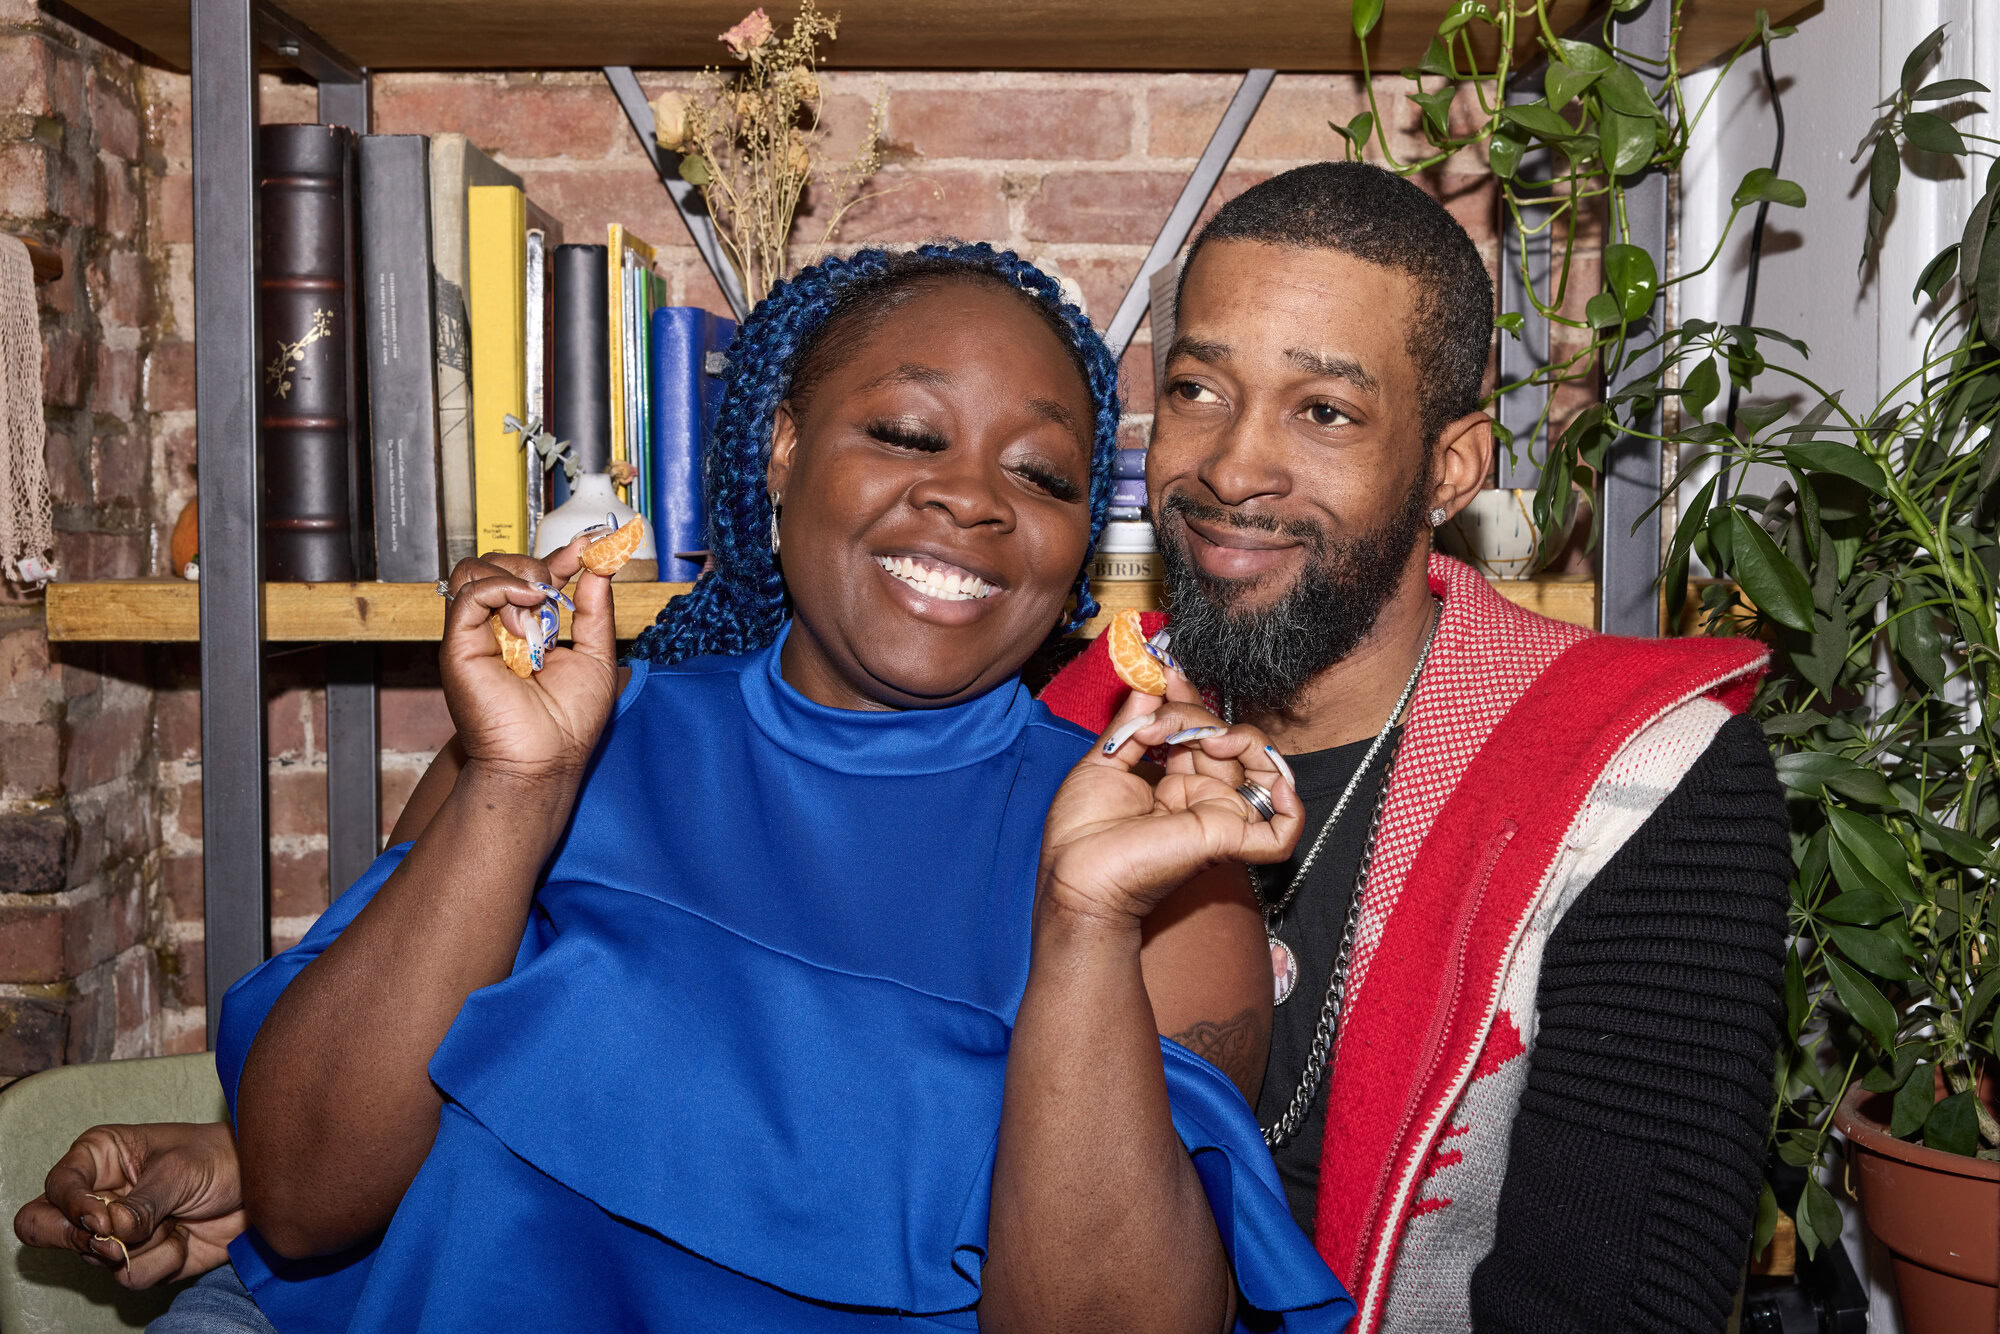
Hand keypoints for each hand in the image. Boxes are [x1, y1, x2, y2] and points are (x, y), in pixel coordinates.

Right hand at [12, 1121, 245, 1288]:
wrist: (261, 1189)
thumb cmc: (221, 1159)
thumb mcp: (181, 1170)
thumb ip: (141, 1203)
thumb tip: (105, 1234)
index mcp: (99, 1157)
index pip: (56, 1187)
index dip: (70, 1208)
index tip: (101, 1221)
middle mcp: (98, 1196)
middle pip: (46, 1229)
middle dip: (78, 1241)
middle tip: (114, 1241)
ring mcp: (114, 1232)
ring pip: (94, 1259)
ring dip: (140, 1247)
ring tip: (175, 1220)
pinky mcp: (138, 1259)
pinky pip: (129, 1277)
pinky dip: (162, 1262)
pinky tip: (185, 1239)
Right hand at [441, 535, 618, 795]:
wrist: (544, 760)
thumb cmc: (569, 724)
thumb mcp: (596, 656)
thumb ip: (595, 611)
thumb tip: (599, 568)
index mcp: (527, 630)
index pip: (530, 576)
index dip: (555, 557)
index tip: (585, 547)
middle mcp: (496, 629)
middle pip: (496, 564)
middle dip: (533, 564)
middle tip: (556, 591)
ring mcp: (475, 635)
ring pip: (474, 571)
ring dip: (515, 576)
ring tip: (538, 606)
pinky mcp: (459, 645)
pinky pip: (469, 593)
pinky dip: (501, 587)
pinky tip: (528, 603)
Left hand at [1039, 666, 1300, 926]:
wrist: (1076, 877)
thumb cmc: (1080, 835)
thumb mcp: (1101, 765)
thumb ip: (1130, 726)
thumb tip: (1147, 687)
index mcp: (1172, 785)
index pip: (1199, 734)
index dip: (1191, 702)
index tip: (1170, 674)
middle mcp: (1200, 798)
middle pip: (1226, 742)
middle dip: (1198, 715)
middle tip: (1163, 714)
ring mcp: (1218, 817)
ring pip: (1262, 770)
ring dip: (1243, 740)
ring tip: (1208, 739)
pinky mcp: (1228, 840)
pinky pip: (1281, 833)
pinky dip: (1292, 808)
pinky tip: (1273, 780)